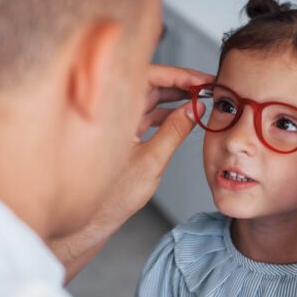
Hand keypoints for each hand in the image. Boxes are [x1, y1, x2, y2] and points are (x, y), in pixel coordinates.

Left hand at [54, 64, 212, 283]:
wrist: (90, 221)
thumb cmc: (111, 197)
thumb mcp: (152, 161)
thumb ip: (175, 131)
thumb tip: (195, 109)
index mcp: (113, 110)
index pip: (148, 76)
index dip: (178, 75)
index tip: (201, 79)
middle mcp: (111, 112)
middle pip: (149, 84)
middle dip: (179, 83)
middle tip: (206, 86)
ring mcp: (115, 123)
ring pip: (148, 99)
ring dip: (174, 97)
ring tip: (199, 98)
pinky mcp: (120, 135)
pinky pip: (145, 115)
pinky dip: (165, 113)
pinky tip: (182, 115)